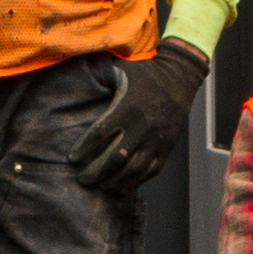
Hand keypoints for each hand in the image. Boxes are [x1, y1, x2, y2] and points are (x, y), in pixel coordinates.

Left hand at [71, 39, 208, 198]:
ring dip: (115, 182)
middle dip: (96, 172)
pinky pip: (151, 170)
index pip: (99, 134)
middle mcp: (142, 126)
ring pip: (134, 169)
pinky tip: (124, 186)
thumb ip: (99, 75)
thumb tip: (71, 66)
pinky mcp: (167, 146)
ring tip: (101, 187)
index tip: (72, 159)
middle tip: (83, 180)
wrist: (181, 76)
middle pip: (115, 158)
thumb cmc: (146, 72)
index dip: (84, 149)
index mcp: (127, 108)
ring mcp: (156, 139)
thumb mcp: (121, 69)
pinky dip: (137, 181)